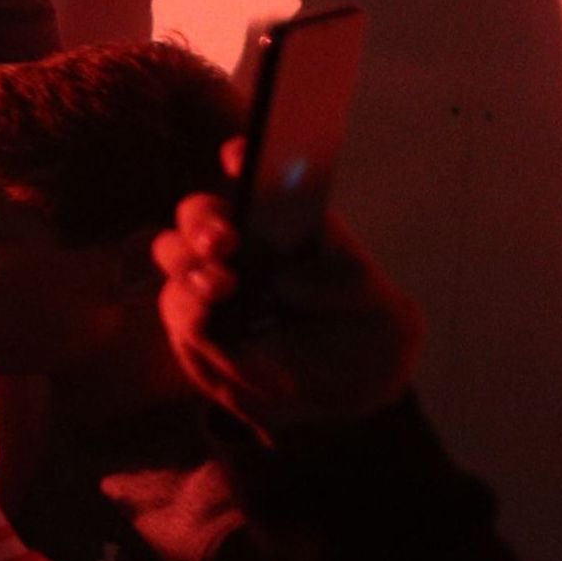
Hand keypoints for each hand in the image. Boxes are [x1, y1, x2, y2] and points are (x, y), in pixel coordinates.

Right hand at [157, 184, 418, 434]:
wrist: (340, 405)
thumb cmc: (364, 342)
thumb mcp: (387, 312)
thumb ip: (350, 282)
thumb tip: (285, 280)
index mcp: (290, 226)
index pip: (259, 178)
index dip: (243, 159)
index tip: (240, 156)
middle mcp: (243, 246)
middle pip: (200, 212)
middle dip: (202, 218)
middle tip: (225, 241)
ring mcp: (211, 284)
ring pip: (174, 252)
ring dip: (189, 263)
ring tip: (222, 289)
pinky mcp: (193, 326)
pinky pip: (180, 311)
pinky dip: (196, 316)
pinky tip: (220, 327)